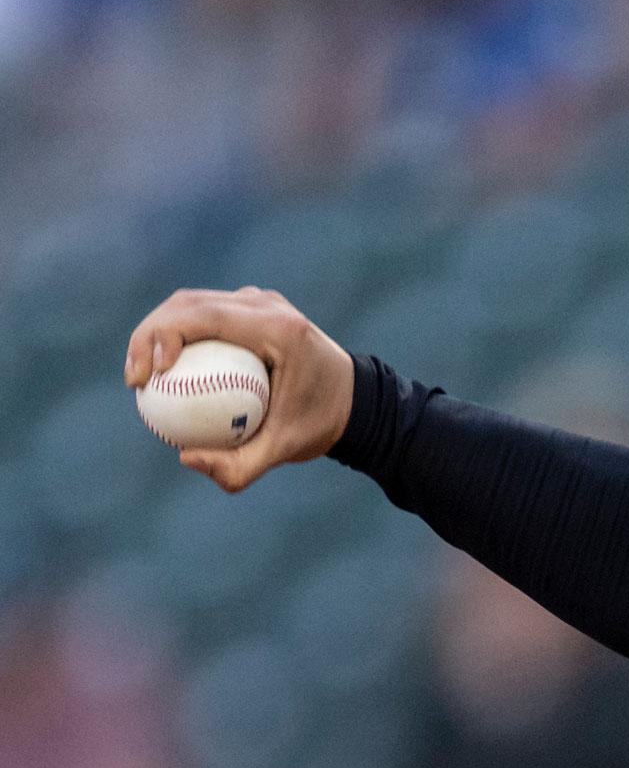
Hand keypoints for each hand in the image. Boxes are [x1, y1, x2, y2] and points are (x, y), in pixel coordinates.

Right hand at [125, 287, 354, 492]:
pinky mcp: (253, 307)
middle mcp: (267, 305)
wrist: (355, 402)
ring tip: (141, 377)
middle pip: (188, 303)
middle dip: (148, 335)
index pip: (205, 316)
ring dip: (157, 333)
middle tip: (135, 381)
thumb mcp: (284, 452)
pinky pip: (205, 315)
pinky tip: (162, 372)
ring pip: (192, 303)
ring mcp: (260, 301)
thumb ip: (238, 466)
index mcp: (278, 328)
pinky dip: (178, 336)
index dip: (162, 336)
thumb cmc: (320, 426)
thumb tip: (186, 458)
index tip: (148, 376)